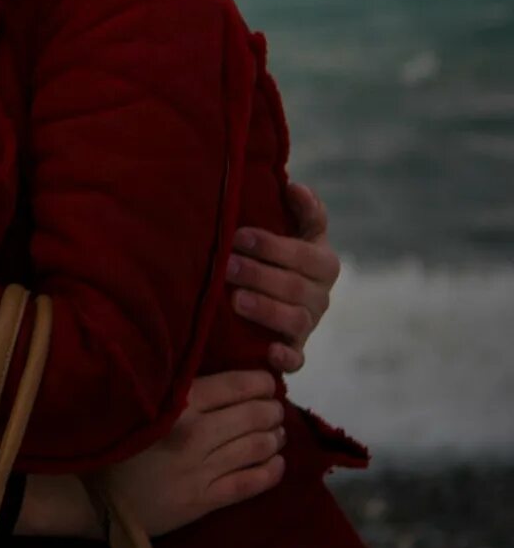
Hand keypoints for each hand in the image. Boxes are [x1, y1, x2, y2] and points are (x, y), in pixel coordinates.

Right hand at [104, 369, 287, 535]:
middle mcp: (195, 434)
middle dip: (272, 410)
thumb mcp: (139, 405)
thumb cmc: (113, 442)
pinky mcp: (206, 499)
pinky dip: (272, 470)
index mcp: (177, 404)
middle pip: (256, 416)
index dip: (261, 382)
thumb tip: (220, 377)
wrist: (93, 497)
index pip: (238, 385)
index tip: (265, 383)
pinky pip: (253, 482)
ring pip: (259, 447)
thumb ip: (176, 391)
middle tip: (272, 409)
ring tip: (276, 433)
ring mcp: (203, 469)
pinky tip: (277, 462)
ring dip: (275, 437)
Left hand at [227, 180, 337, 375]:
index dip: (273, 245)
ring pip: (297, 320)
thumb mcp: (291, 227)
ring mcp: (308, 323)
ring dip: (267, 309)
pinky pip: (297, 359)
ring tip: (235, 300)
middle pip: (296, 286)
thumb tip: (295, 187)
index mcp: (321, 261)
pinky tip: (269, 351)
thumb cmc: (274, 252)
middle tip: (226, 265)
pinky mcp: (294, 349)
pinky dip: (286, 357)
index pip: (305, 254)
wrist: (264, 291)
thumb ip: (301, 209)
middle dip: (260, 274)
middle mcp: (319, 294)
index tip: (239, 234)